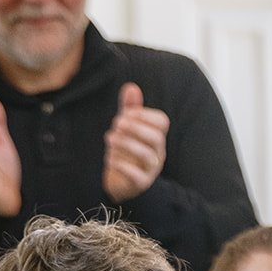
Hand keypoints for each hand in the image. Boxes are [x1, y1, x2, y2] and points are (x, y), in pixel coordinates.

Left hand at [103, 82, 168, 201]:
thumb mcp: (127, 129)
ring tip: (109, 139)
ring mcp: (151, 169)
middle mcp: (157, 152)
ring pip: (147, 155)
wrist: (121, 183)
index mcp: (156, 136)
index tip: (125, 113)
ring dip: (126, 144)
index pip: (162, 122)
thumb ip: (130, 109)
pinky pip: (137, 176)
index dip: (144, 115)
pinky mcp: (141, 184)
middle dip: (135, 128)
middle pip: (156, 137)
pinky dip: (122, 166)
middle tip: (116, 124)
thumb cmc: (126, 152)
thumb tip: (131, 87)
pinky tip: (109, 158)